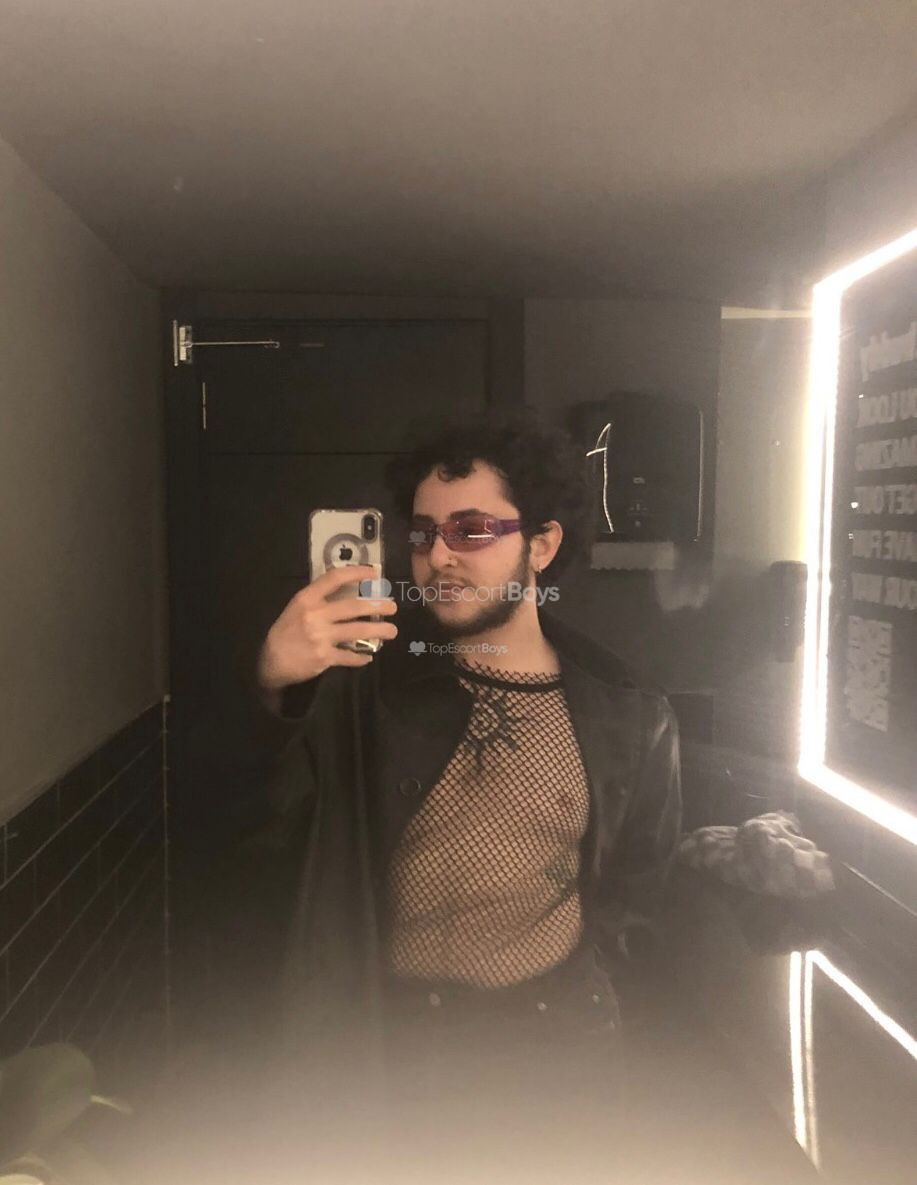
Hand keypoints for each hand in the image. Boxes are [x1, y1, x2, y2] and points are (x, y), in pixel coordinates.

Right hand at [257, 564, 397, 691]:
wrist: (271, 661)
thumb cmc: (286, 632)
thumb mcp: (297, 608)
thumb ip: (319, 599)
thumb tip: (350, 590)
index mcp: (307, 598)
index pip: (334, 578)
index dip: (357, 573)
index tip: (375, 573)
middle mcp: (315, 615)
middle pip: (353, 606)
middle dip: (377, 605)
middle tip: (392, 606)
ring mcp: (321, 637)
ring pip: (357, 631)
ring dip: (378, 630)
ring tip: (392, 630)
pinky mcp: (324, 657)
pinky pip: (350, 656)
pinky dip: (361, 657)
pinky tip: (368, 656)